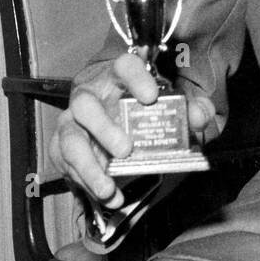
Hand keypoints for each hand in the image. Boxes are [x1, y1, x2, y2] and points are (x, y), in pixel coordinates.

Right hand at [50, 54, 216, 209]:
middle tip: (126, 150)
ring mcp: (72, 120)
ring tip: (108, 189)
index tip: (150, 96)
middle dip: (103, 128)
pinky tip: (105, 194)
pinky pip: (64, 163)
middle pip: (85, 104)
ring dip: (87, 166)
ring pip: (69, 139)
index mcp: (119, 77)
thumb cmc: (146, 109)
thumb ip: (193, 109)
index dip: (135, 78)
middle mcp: (91, 95)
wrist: (121, 123)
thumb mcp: (174, 106)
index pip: (124, 66)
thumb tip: (198, 117)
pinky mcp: (61, 144)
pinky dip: (83, 182)